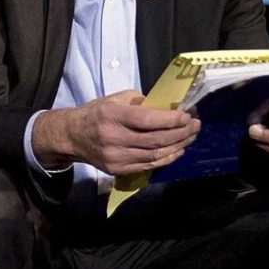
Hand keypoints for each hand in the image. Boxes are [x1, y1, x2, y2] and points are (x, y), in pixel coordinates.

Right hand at [32, 90, 199, 175]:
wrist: (72, 136)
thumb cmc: (97, 113)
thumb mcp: (116, 99)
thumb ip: (142, 103)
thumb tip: (169, 108)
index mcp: (112, 115)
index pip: (148, 120)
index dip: (171, 119)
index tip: (187, 115)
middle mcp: (113, 137)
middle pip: (156, 139)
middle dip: (181, 133)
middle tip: (195, 126)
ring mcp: (115, 157)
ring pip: (155, 155)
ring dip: (178, 146)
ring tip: (190, 137)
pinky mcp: (117, 169)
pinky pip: (148, 165)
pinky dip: (166, 158)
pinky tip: (177, 150)